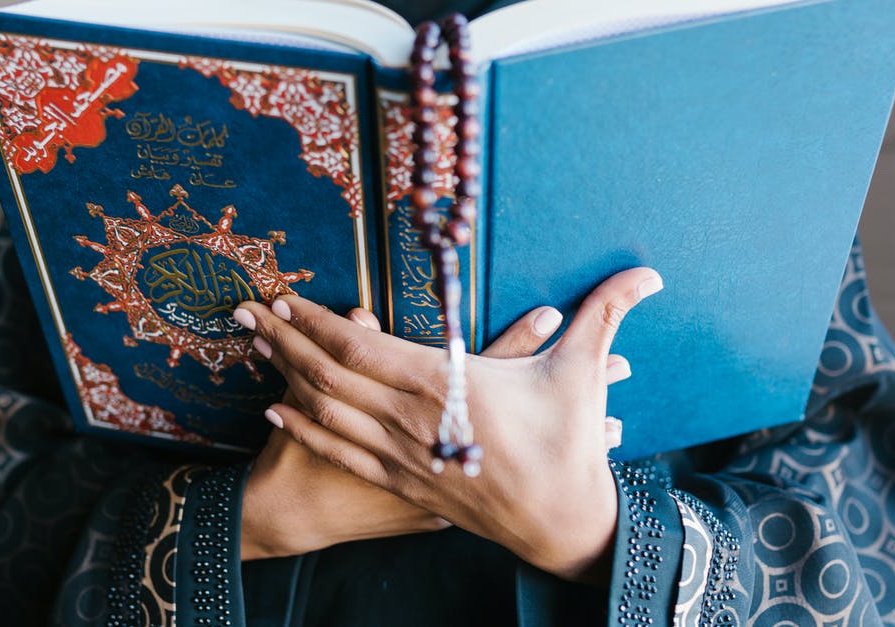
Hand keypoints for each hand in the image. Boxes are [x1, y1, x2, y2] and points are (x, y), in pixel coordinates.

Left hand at [235, 268, 660, 580]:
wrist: (562, 525)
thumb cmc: (570, 445)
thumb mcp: (583, 371)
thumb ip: (606, 313)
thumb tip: (651, 270)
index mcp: (445, 384)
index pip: (360, 345)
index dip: (314, 319)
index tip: (283, 294)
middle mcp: (410, 418)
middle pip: (329, 372)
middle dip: (283, 337)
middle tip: (243, 307)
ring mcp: (402, 454)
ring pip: (326, 408)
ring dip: (285, 373)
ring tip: (252, 344)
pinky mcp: (403, 481)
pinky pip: (340, 450)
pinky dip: (303, 426)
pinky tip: (276, 407)